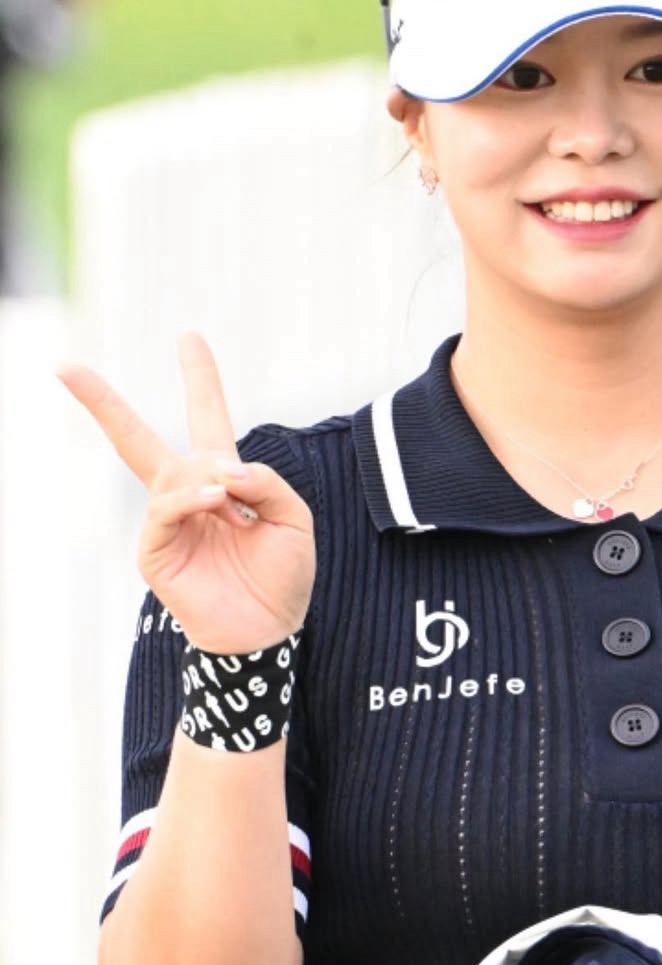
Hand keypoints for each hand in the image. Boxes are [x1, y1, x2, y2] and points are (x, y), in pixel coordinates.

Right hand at [59, 334, 314, 653]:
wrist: (269, 629)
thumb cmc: (284, 573)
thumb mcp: (293, 516)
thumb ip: (266, 481)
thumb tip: (222, 470)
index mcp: (225, 477)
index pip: (207, 416)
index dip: (199, 377)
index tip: (188, 335)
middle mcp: (188, 492)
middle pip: (136, 438)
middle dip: (102, 402)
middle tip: (65, 367)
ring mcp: (167, 520)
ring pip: (169, 475)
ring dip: (208, 481)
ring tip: (233, 499)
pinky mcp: (155, 549)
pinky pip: (167, 509)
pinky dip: (192, 499)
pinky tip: (217, 501)